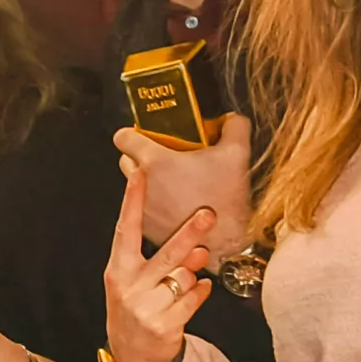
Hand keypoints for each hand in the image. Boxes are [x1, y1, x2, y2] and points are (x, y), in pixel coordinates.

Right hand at [103, 158, 214, 361]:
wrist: (133, 355)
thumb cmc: (137, 307)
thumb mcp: (134, 281)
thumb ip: (160, 260)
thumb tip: (198, 245)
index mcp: (118, 269)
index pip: (125, 229)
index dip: (132, 201)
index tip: (138, 172)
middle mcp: (129, 286)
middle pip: (166, 254)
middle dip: (189, 233)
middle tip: (208, 213)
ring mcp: (146, 307)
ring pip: (183, 277)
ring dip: (193, 271)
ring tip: (193, 269)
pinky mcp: (164, 325)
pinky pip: (193, 298)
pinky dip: (200, 292)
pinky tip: (198, 290)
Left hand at [113, 113, 254, 253]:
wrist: (227, 242)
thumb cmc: (226, 199)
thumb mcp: (237, 153)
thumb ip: (233, 126)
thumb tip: (229, 119)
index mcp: (154, 162)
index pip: (123, 137)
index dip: (134, 133)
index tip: (146, 134)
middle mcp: (142, 185)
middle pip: (125, 160)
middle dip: (141, 156)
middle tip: (165, 156)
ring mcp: (142, 208)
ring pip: (133, 186)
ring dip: (148, 181)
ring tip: (174, 181)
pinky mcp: (148, 228)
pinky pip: (143, 208)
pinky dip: (155, 203)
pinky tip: (178, 201)